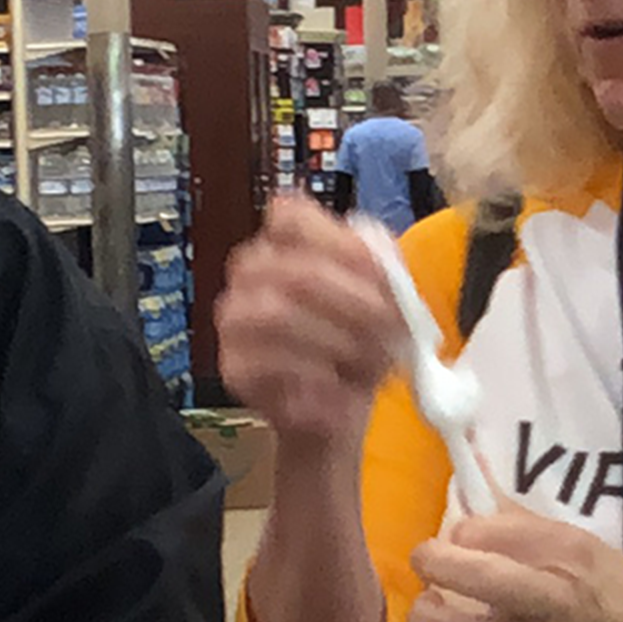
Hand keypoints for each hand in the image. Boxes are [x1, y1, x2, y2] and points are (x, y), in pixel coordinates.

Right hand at [215, 199, 407, 451]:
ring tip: (366, 361)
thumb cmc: (362, 342)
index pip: (291, 217)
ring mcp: (237, 319)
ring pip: (276, 315)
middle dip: (350, 301)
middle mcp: (253, 273)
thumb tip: (381, 262)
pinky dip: (315, 378)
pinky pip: (270, 366)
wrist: (344, 405)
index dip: (341, 243)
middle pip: (293, 270)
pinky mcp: (235, 368)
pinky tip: (340, 386)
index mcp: (287, 241)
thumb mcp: (386, 295)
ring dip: (333, 340)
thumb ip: (385, 267)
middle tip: (385, 325)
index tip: (380, 273)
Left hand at [408, 509, 622, 621]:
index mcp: (569, 562)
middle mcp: (553, 607)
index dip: (461, 531)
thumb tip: (465, 524)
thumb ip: (526, 532)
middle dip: (434, 563)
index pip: (498, 533)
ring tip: (430, 609)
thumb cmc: (616, 597)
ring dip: (430, 618)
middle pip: (478, 579)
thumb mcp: (585, 547)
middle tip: (427, 563)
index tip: (454, 536)